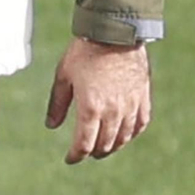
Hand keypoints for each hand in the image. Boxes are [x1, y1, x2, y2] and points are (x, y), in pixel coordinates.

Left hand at [45, 37, 151, 162]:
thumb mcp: (63, 77)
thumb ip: (58, 104)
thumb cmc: (83, 53)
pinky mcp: (142, 98)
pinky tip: (125, 135)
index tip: (70, 159)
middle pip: (104, 144)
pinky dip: (131, 134)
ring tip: (103, 148)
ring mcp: (130, 106)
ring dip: (112, 147)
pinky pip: (140, 124)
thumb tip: (51, 126)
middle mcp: (113, 112)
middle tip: (85, 152)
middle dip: (93, 152)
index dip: (76, 155)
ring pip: (123, 138)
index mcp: (91, 108)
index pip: (84, 143)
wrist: (114, 34)